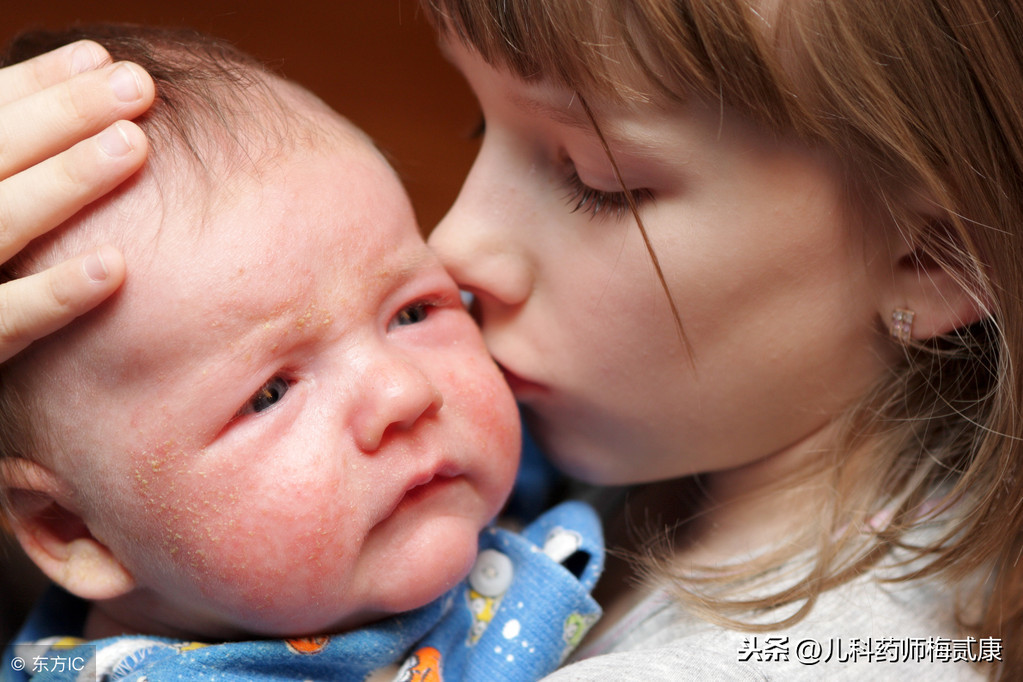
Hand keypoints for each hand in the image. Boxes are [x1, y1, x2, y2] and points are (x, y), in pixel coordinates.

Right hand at [0, 39, 153, 361]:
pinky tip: (114, 268)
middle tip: (136, 86)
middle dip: (61, 114)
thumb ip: (16, 169)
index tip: (99, 58)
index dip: (36, 86)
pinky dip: (53, 294)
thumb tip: (79, 90)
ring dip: (64, 182)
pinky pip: (5, 323)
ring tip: (132, 145)